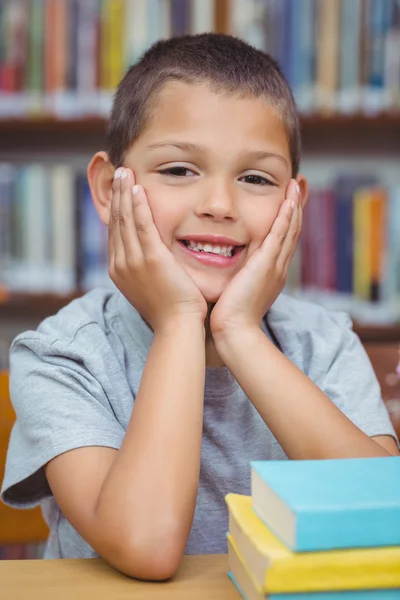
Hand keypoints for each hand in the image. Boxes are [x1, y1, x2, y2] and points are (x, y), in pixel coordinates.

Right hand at [109, 167, 206, 331]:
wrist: (177, 327)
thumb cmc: (171, 311)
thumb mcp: (151, 287)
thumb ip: (146, 270)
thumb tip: (150, 260)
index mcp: (119, 271)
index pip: (115, 232)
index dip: (116, 209)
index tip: (119, 191)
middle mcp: (120, 264)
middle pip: (115, 221)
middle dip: (117, 195)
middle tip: (118, 172)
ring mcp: (132, 261)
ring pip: (124, 219)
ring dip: (124, 192)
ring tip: (125, 171)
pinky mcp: (150, 258)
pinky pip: (141, 224)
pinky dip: (138, 204)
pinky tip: (138, 187)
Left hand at [210, 179, 301, 337]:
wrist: (234, 331)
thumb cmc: (228, 317)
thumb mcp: (235, 293)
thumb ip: (234, 279)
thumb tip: (224, 272)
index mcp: (270, 275)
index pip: (281, 242)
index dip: (286, 222)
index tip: (287, 203)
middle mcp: (277, 268)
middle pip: (292, 232)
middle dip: (296, 208)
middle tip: (299, 187)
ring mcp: (275, 265)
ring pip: (290, 229)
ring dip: (294, 205)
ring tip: (297, 184)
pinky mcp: (267, 263)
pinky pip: (281, 234)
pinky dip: (286, 216)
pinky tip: (289, 199)